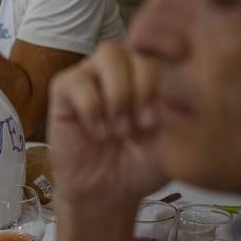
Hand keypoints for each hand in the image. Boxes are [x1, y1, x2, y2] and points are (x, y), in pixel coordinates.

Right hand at [47, 41, 167, 210]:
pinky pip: (77, 81)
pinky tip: (98, 133)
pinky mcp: (63, 91)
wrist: (106, 192)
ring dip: (118, 94)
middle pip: (133, 49)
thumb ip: (176, 108)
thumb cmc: (139, 164)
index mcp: (147, 74)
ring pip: (107, 55)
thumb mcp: (170, 139)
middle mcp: (119, 69)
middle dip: (143, 86)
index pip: (160, 49)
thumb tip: (176, 85)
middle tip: (144, 125)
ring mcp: (89, 76)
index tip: (164, 105)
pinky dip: (92, 109)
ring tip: (120, 130)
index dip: (164, 64)